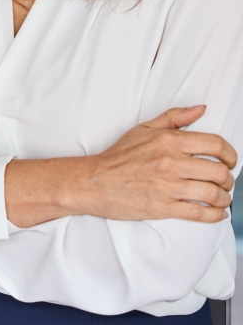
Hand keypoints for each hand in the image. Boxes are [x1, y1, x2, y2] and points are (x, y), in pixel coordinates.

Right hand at [82, 105, 236, 222]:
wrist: (94, 181)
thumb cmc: (119, 156)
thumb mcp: (143, 129)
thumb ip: (174, 117)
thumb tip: (201, 109)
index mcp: (168, 140)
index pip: (215, 145)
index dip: (231, 155)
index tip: (230, 161)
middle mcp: (170, 162)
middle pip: (218, 171)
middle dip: (228, 179)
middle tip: (224, 182)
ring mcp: (167, 186)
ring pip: (213, 194)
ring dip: (223, 198)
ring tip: (220, 198)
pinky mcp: (163, 207)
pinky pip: (200, 213)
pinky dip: (214, 215)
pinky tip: (215, 212)